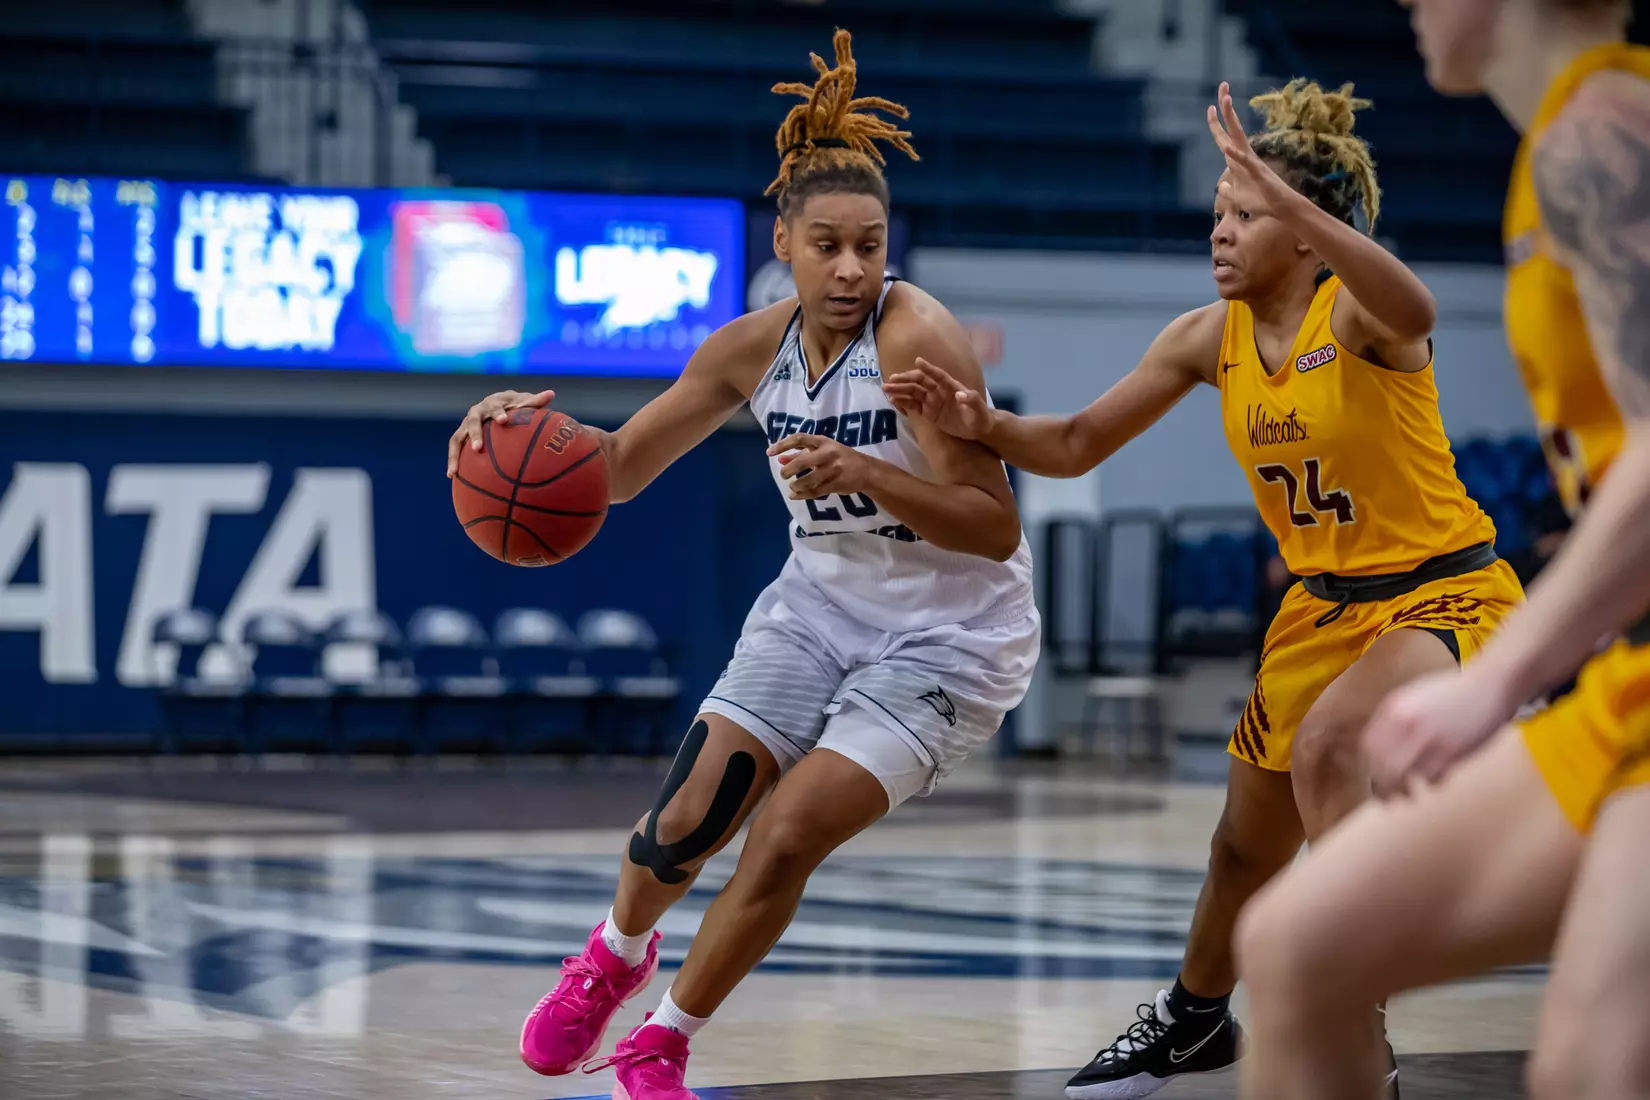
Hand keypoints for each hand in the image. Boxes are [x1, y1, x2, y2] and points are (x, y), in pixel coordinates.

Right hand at [446, 389, 554, 476]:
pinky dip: (453, 461)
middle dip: (475, 434)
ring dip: (454, 454)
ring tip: (454, 471)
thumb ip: (536, 401)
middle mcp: (475, 413)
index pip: (495, 407)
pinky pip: (455, 449)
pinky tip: (452, 476)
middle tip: (478, 448)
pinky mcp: (462, 436)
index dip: (498, 413)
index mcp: (491, 403)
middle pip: (472, 422)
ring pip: (457, 438)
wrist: (497, 405)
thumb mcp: (524, 403)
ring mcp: (466, 425)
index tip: (504, 420)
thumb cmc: (514, 406)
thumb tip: (551, 393)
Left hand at [767, 433, 876, 499]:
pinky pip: (816, 492)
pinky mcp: (837, 484)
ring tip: (793, 487)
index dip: (782, 445)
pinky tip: (795, 495)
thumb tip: (779, 459)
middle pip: (802, 462)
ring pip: (808, 480)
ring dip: (796, 485)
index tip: (769, 453)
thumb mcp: (822, 450)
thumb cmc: (840, 457)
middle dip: (788, 470)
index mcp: (823, 441)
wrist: (867, 470)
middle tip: (783, 475)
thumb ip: (801, 454)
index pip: (799, 439)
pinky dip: (802, 495)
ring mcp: (834, 469)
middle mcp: (828, 453)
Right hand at [881, 357, 992, 440]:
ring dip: (900, 390)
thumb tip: (961, 394)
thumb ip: (972, 400)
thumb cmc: (980, 417)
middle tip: (890, 380)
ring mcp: (932, 401)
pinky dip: (903, 403)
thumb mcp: (979, 410)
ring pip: (913, 393)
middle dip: (905, 380)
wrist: (977, 429)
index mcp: (951, 387)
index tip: (917, 361)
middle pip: (920, 382)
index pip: (938, 375)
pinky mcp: (928, 412)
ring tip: (886, 390)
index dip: (928, 368)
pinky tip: (892, 401)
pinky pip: (914, 406)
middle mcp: (939, 391)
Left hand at [1207, 81, 1294, 207]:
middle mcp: (1245, 154)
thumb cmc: (1261, 201)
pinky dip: (1235, 155)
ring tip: (1226, 101)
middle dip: (1225, 107)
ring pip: (1238, 136)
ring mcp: (1251, 161)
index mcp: (1239, 159)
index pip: (1224, 138)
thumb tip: (1223, 185)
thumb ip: (1229, 189)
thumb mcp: (1238, 196)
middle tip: (1223, 85)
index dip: (1216, 123)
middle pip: (1232, 127)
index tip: (1209, 107)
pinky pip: (1244, 162)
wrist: (1280, 209)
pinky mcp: (1257, 172)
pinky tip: (1226, 149)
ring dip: (1231, 118)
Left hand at [1363, 667, 1521, 798]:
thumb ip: (1396, 719)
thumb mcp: (1415, 696)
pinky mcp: (1451, 751)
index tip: (1372, 776)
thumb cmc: (1454, 692)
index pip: (1368, 746)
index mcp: (1394, 707)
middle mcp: (1406, 722)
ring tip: (1407, 796)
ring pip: (1402, 776)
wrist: (1491, 683)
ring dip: (1403, 791)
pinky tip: (1437, 780)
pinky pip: (1433, 778)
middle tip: (1386, 799)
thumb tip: (1380, 750)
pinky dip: (1433, 783)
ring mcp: (1428, 737)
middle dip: (1381, 787)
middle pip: (1381, 766)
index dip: (1368, 766)